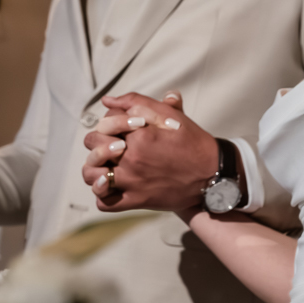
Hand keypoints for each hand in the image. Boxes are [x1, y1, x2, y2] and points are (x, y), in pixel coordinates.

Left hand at [80, 91, 218, 212]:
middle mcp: (131, 158)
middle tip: (110, 144)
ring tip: (105, 166)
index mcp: (138, 134)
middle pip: (93, 146)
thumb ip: (137, 102)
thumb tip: (107, 99)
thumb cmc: (191, 141)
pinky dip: (103, 195)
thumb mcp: (169, 115)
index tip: (118, 128)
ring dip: (94, 169)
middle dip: (97, 142)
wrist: (211, 173)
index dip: (108, 122)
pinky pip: (106, 202)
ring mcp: (132, 181)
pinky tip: (111, 186)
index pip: (104, 123)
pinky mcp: (137, 200)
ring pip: (92, 176)